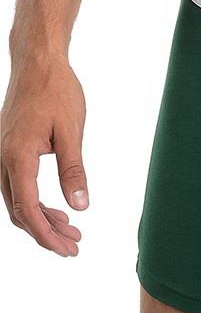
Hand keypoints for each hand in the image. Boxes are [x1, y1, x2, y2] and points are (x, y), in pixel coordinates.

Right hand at [1, 56, 86, 255]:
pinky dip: (36, 201)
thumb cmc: (56, 92)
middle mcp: (3, 160)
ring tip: (71, 230)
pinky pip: (18, 185)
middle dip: (46, 233)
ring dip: (42, 219)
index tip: (67, 248)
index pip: (28, 209)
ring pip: (18, 200)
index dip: (46, 234)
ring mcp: (3, 155)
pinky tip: (58, 208)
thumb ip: (74, 170)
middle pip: (19, 211)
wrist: (37, 63)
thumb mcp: (71, 131)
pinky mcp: (10, 150)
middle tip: (74, 246)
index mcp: (17, 157)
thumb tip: (80, 206)